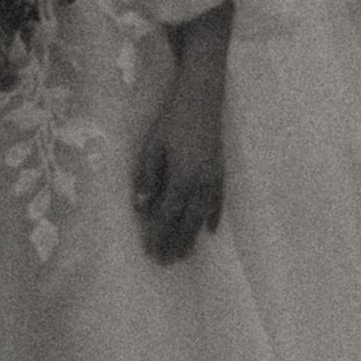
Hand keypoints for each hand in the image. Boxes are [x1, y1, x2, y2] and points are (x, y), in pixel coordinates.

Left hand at [131, 68, 224, 265]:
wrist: (202, 98)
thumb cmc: (172, 121)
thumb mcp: (152, 146)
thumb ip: (146, 178)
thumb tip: (140, 208)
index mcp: (181, 178)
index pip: (168, 215)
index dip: (159, 236)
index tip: (151, 252)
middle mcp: (200, 184)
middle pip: (187, 221)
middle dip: (176, 243)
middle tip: (167, 262)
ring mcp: (213, 178)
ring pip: (203, 215)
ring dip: (193, 236)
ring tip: (186, 254)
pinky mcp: (220, 170)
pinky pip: (218, 201)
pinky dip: (214, 217)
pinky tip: (210, 230)